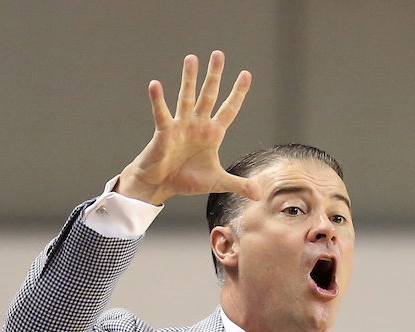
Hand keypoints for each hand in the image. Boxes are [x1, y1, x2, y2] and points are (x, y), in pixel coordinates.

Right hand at [115, 51, 257, 206]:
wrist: (162, 184)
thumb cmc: (187, 179)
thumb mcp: (217, 182)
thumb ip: (238, 185)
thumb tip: (259, 194)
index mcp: (212, 133)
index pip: (229, 109)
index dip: (238, 93)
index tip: (246, 74)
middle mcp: (198, 124)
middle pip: (209, 95)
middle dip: (214, 76)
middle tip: (219, 54)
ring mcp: (181, 125)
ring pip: (186, 97)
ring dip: (189, 79)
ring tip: (192, 58)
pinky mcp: (164, 131)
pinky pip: (162, 113)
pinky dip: (158, 100)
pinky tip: (155, 84)